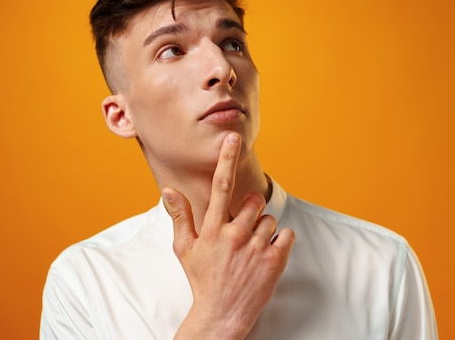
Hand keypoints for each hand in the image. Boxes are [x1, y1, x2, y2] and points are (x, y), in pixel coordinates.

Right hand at [162, 133, 294, 339]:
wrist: (221, 316)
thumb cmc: (202, 280)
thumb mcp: (184, 249)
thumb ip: (180, 216)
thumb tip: (168, 190)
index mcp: (212, 229)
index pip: (220, 186)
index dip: (226, 159)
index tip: (232, 138)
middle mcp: (234, 235)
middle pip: (254, 201)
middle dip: (251, 210)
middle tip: (243, 229)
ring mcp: (256, 249)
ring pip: (270, 219)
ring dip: (263, 229)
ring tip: (251, 249)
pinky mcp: (274, 261)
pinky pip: (287, 234)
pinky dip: (281, 240)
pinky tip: (267, 253)